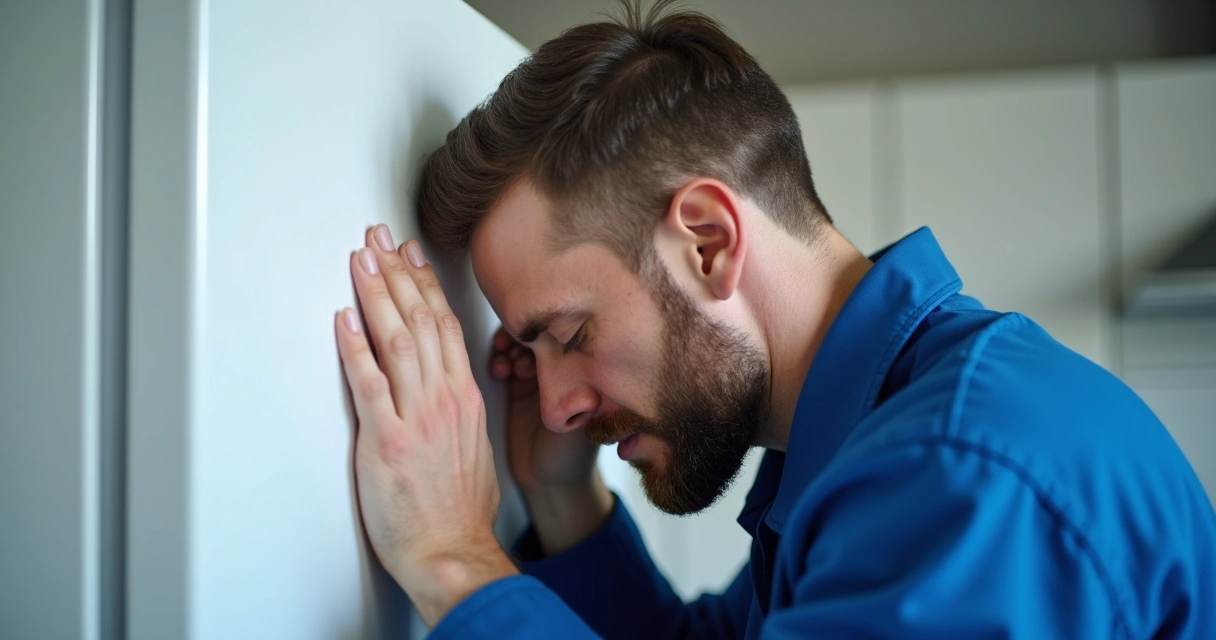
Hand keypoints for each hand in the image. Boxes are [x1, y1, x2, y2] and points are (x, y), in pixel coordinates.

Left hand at [335, 224, 516, 625]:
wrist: (453, 552)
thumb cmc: (461, 512)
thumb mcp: (474, 451)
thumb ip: (458, 416)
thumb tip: (444, 396)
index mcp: (466, 399)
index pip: (446, 327)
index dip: (426, 287)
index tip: (412, 257)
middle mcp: (446, 399)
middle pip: (422, 321)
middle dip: (399, 274)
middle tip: (379, 240)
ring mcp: (418, 417)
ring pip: (398, 340)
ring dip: (377, 294)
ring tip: (361, 260)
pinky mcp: (387, 439)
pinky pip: (369, 382)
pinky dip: (355, 346)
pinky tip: (345, 318)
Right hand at [491, 328, 612, 554]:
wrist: (549, 484)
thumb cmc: (572, 457)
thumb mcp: (580, 421)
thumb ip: (577, 393)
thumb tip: (580, 356)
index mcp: (579, 373)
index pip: (563, 337)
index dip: (547, 331)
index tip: (535, 334)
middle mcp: (559, 371)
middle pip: (539, 335)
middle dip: (525, 335)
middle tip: (518, 347)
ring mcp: (536, 378)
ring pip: (519, 345)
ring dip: (509, 345)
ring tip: (507, 361)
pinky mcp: (515, 388)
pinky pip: (503, 361)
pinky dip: (499, 358)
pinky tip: (499, 369)